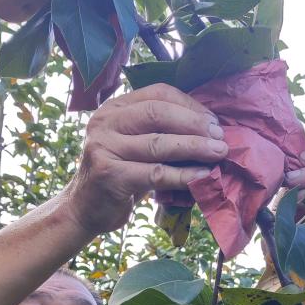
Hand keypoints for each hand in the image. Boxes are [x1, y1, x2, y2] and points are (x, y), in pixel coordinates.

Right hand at [64, 84, 228, 236]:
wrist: (84, 209)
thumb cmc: (119, 176)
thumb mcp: (133, 146)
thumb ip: (159, 132)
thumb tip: (209, 130)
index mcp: (113, 108)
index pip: (158, 94)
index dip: (190, 105)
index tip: (213, 121)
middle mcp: (105, 123)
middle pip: (158, 114)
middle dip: (195, 125)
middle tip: (220, 137)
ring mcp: (104, 148)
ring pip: (158, 144)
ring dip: (194, 148)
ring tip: (219, 153)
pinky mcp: (110, 175)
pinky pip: (155, 174)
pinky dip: (183, 175)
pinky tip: (202, 176)